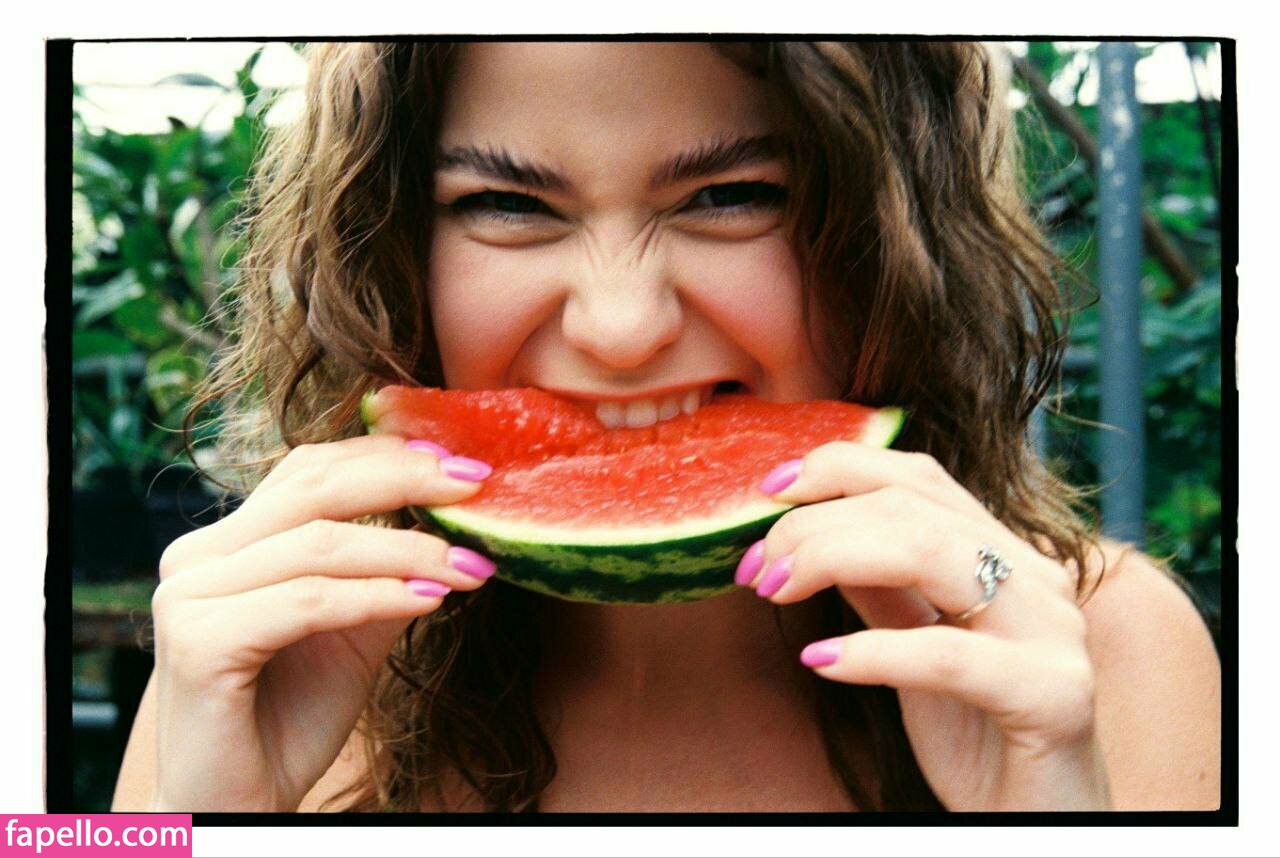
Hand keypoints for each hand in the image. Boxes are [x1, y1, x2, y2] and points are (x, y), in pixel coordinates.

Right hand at [148, 434, 497, 811]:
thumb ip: (387, 574)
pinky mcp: (200, 642)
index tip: (461, 463)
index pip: (310, 470)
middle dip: (403, 478)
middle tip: (475, 484)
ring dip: (410, 550)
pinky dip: (379, 596)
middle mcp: (198, 557)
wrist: (239, 805)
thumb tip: (455, 524)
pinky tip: (431, 600)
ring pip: (320, 545)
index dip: (387, 457)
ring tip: (470, 564)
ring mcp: (189, 596)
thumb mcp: (354, 632)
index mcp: (228, 544)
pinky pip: (311, 601)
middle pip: (314, 487)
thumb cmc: (291, 718)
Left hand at [737, 443, 1111, 810]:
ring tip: (774, 591)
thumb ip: (879, 586)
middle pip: (910, 508)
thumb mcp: (913, 644)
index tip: (768, 488)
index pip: (918, 477)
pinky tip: (819, 659)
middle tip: (755, 567)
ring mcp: (1052, 632)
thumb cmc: (978, 733)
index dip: (838, 467)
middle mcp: (1036, 578)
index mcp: (1006, 555)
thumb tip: (812, 529)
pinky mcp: (1054, 695)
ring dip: (830, 560)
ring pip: (931, 555)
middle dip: (814, 525)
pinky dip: (873, 652)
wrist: (1041, 822)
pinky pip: (948, 656)